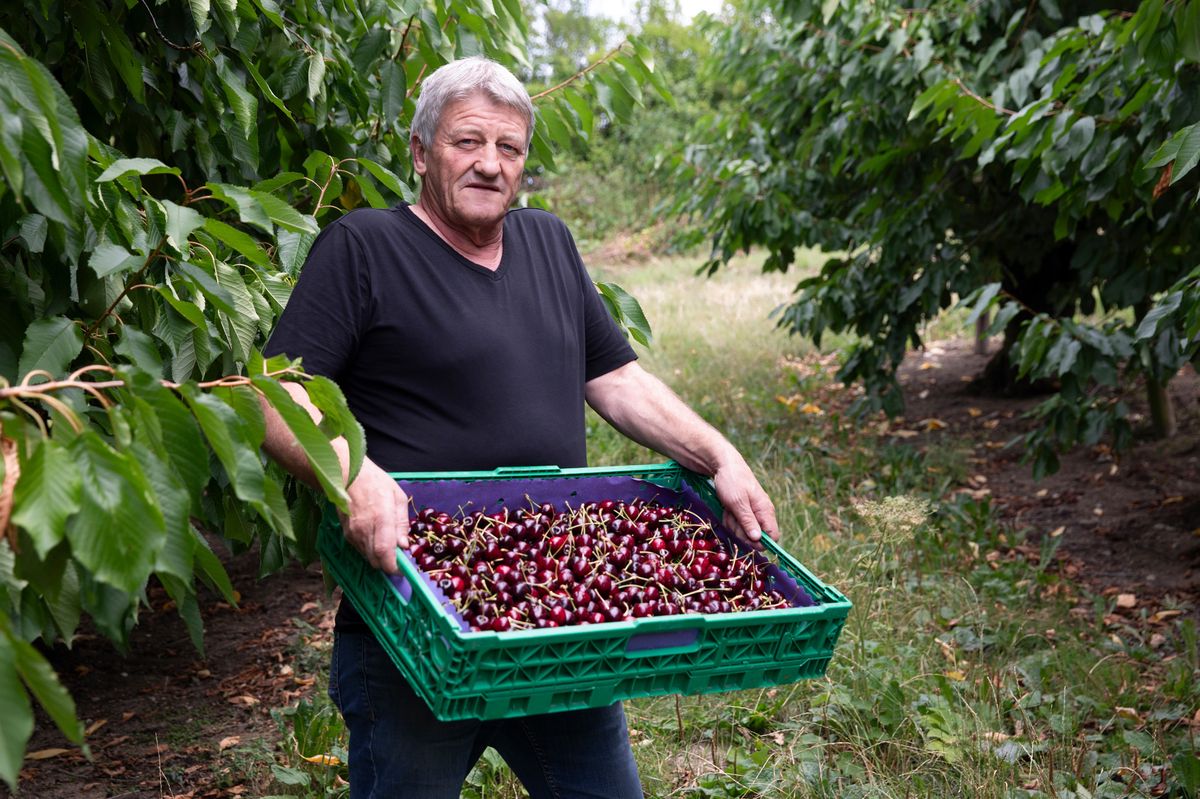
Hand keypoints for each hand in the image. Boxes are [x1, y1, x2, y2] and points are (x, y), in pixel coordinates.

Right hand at [339, 459, 409, 573]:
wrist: (347, 475)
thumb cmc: (376, 483)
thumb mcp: (398, 497)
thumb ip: (401, 523)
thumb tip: (404, 546)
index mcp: (381, 518)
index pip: (385, 552)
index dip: (394, 567)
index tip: (403, 570)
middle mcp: (364, 529)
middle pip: (376, 561)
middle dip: (388, 565)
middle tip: (399, 558)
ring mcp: (353, 533)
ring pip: (368, 558)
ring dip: (379, 558)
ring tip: (388, 545)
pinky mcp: (346, 534)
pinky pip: (361, 550)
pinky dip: (370, 550)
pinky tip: (376, 538)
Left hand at [712, 459, 778, 551]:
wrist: (723, 465)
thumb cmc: (732, 481)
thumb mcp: (738, 503)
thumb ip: (748, 521)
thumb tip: (758, 539)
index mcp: (766, 511)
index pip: (773, 536)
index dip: (761, 542)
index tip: (745, 538)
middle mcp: (761, 514)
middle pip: (755, 537)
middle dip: (741, 532)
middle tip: (732, 518)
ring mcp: (752, 513)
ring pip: (744, 532)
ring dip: (733, 524)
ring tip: (729, 510)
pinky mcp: (743, 512)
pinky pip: (737, 524)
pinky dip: (730, 519)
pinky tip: (727, 509)